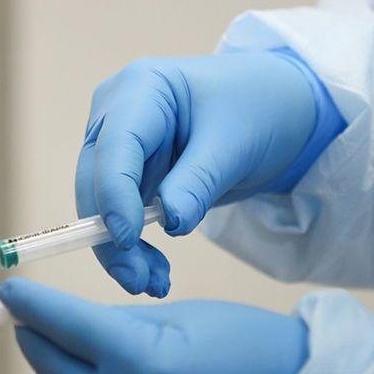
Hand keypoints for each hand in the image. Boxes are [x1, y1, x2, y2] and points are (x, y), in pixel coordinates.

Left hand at [0, 277, 307, 373]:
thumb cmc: (246, 345)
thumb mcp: (177, 317)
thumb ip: (112, 323)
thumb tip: (58, 324)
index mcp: (142, 363)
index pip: (63, 328)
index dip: (31, 306)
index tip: (9, 293)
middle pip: (56, 373)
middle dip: (37, 339)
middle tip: (28, 319)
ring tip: (64, 356)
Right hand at [78, 51, 322, 295]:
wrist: (278, 111)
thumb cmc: (258, 109)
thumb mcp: (235, 144)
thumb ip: (198, 182)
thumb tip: (170, 223)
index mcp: (141, 88)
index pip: (114, 146)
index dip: (114, 194)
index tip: (129, 239)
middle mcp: (118, 114)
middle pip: (95, 179)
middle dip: (110, 233)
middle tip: (137, 280)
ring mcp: (121, 145)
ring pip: (101, 205)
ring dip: (121, 250)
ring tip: (153, 284)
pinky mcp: (132, 175)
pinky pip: (121, 216)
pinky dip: (135, 248)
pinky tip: (155, 273)